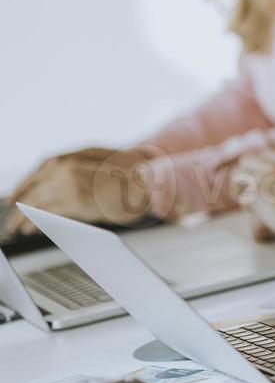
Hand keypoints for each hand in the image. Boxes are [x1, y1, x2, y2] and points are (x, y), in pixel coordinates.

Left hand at [5, 147, 153, 234]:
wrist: (151, 182)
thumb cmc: (136, 174)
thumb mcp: (109, 161)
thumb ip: (85, 166)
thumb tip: (59, 177)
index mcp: (79, 155)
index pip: (44, 165)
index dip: (28, 180)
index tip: (18, 192)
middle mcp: (71, 166)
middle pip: (36, 183)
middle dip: (21, 199)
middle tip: (12, 213)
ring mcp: (71, 183)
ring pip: (37, 199)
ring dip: (23, 214)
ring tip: (17, 226)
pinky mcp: (75, 202)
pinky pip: (46, 212)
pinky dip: (34, 221)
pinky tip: (30, 228)